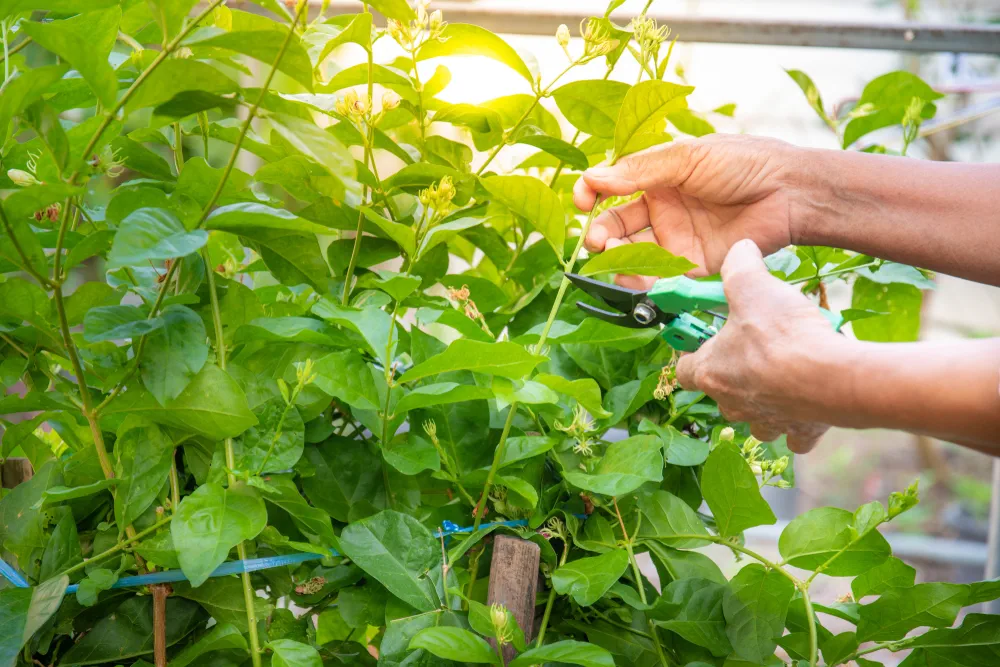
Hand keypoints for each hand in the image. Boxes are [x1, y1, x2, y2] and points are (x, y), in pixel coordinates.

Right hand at [573, 135, 803, 289]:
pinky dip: (641, 281)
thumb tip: (592, 177)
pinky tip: (633, 275)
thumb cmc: (743, 163)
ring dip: (616, 257)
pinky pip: (659, 278)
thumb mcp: (687, 157)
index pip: (613, 189)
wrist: (788, 192)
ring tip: (611, 254)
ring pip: (633, 254)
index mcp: (658, 179)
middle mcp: (663, 211)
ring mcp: (676, 240)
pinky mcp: (692, 267)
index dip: (593, 195)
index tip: (581, 200)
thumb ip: (639, 171)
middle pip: (617, 226)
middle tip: (595, 240)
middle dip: (601, 233)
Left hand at [675, 240, 847, 452]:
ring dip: (765, 398)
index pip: (684, 370)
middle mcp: (732, 403)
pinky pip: (793, 434)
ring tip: (785, 373)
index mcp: (710, 372)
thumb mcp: (752, 286)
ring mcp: (765, 421)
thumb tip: (739, 248)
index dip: (692, 353)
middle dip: (735, 373)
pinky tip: (810, 401)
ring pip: (755, 416)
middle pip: (722, 392)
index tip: (706, 339)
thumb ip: (739, 265)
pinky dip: (799, 422)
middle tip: (757, 348)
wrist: (832, 377)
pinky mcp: (799, 432)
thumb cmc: (783, 334)